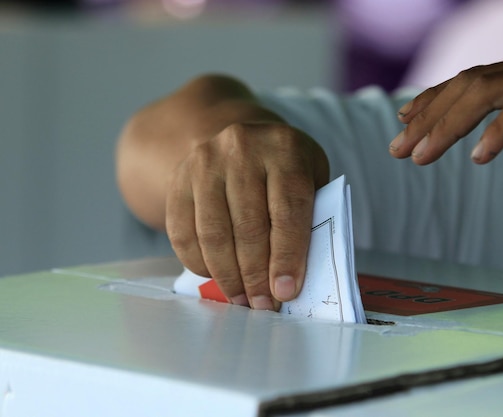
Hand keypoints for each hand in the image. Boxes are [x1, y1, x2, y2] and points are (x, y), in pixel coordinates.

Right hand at [166, 122, 328, 309]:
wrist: (240, 141)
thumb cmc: (285, 168)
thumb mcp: (312, 178)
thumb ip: (310, 218)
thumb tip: (291, 277)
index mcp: (284, 148)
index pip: (287, 210)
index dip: (287, 257)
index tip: (286, 292)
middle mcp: (241, 149)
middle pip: (248, 227)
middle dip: (256, 276)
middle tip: (263, 305)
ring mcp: (205, 163)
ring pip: (213, 233)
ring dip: (228, 276)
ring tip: (241, 299)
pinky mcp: (178, 180)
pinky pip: (183, 233)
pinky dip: (199, 263)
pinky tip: (216, 277)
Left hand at [389, 42, 502, 176]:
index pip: (474, 83)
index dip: (436, 101)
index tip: (405, 122)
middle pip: (467, 85)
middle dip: (427, 116)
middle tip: (397, 149)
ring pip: (484, 90)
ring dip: (447, 124)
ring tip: (419, 155)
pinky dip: (498, 129)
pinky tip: (479, 156)